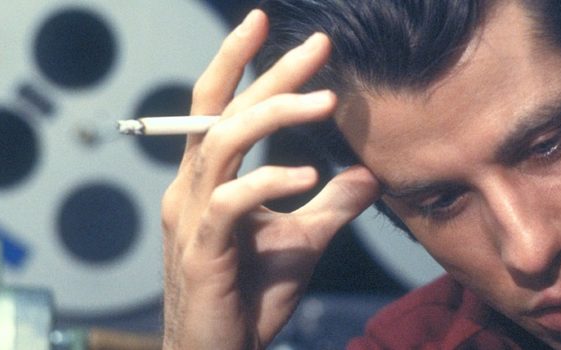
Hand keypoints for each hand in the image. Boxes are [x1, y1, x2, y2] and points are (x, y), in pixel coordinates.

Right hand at [160, 10, 379, 348]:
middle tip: (316, 44)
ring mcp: (192, 217)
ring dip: (274, 114)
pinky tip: (309, 175)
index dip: (241, 63)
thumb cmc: (252, 296)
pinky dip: (271, 181)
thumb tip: (368, 171)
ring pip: (222, 143)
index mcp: (208, 180)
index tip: (271, 26)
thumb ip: (331, 204)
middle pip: (222, 111)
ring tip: (325, 101)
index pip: (220, 107)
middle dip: (267, 71)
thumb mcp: (304, 241)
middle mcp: (192, 188)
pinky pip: (233, 201)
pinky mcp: (203, 249)